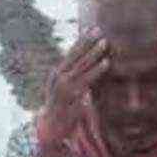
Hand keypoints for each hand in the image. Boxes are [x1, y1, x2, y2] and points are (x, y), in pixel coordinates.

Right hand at [39, 28, 109, 145]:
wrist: (51, 128)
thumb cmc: (61, 106)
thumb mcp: (64, 88)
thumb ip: (73, 75)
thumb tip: (87, 62)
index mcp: (57, 73)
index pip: (71, 52)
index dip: (82, 40)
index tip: (93, 28)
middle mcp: (58, 78)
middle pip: (75, 56)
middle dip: (88, 42)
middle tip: (100, 30)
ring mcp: (64, 88)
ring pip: (81, 67)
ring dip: (94, 54)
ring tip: (105, 43)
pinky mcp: (71, 97)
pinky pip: (86, 81)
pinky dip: (96, 70)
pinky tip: (106, 63)